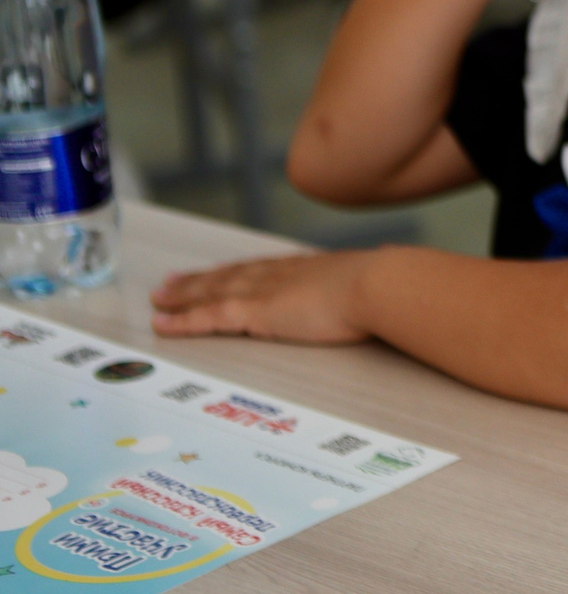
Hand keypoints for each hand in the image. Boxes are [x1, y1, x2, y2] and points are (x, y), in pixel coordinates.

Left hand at [151, 252, 375, 343]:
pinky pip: (207, 317)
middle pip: (227, 276)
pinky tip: (162, 325)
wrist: (378, 285)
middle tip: (170, 283)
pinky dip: (182, 321)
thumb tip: (376, 296)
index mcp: (304, 269)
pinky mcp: (253, 311)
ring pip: (210, 293)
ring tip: (159, 298)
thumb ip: (359, 292)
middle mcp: (277, 275)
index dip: (233, 272)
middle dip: (197, 281)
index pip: (259, 269)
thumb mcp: (367, 287)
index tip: (216, 272)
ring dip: (182, 296)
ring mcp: (263, 291)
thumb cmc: (382, 288)